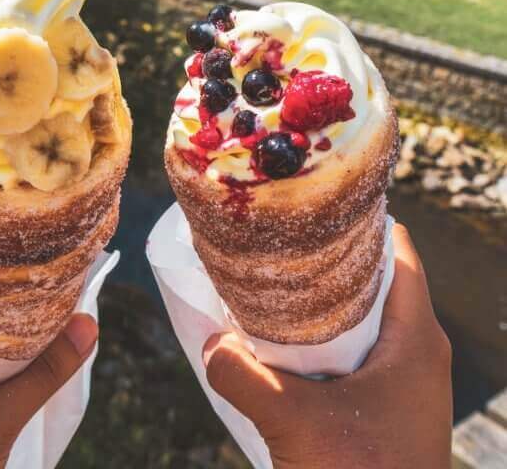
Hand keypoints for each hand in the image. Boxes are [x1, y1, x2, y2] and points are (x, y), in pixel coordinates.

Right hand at [203, 224, 451, 468]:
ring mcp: (407, 383)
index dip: (356, 220)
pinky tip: (282, 348)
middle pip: (374, 280)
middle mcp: (419, 351)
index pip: (396, 248)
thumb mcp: (294, 424)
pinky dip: (323, 344)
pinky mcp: (391, 410)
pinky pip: (358, 356)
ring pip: (363, 320)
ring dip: (320, 306)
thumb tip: (209, 343)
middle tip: (277, 242)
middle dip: (326, 262)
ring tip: (270, 287)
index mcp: (416, 337)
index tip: (309, 204)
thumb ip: (244, 376)